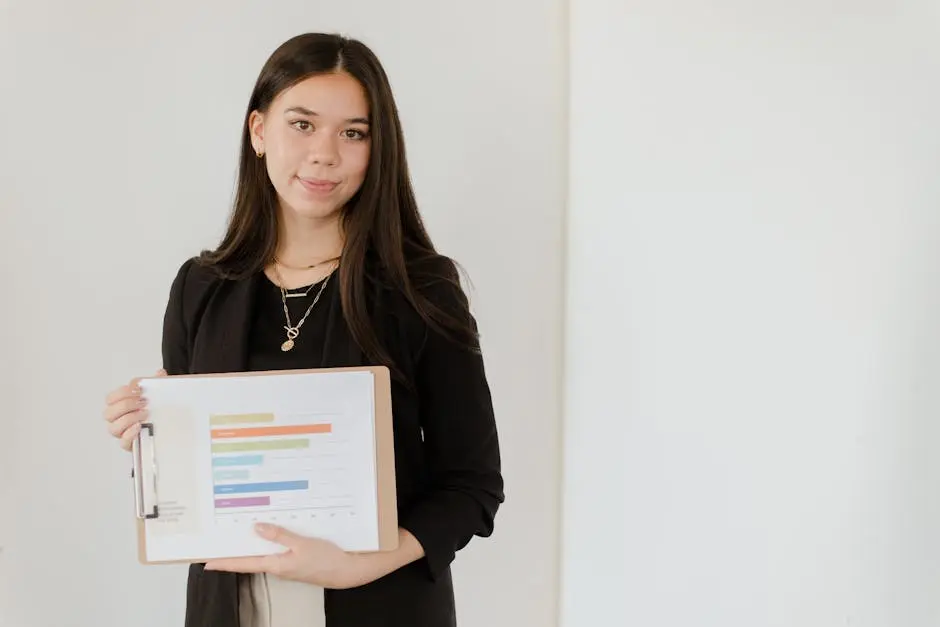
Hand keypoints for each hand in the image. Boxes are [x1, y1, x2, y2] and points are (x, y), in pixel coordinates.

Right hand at [103, 369, 165, 450]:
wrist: (169, 431)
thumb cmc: (157, 412)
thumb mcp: (159, 396)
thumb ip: (157, 384)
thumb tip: (160, 373)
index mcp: (121, 407)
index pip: (110, 399)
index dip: (121, 393)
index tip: (137, 390)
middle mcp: (119, 421)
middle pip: (108, 413)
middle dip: (125, 405)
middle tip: (142, 402)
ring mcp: (123, 433)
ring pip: (113, 428)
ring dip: (128, 418)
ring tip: (145, 414)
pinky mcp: (131, 445)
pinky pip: (123, 443)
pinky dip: (130, 434)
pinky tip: (139, 426)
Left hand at [204, 523, 373, 589]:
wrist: (346, 570)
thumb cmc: (326, 560)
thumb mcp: (302, 544)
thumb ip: (279, 535)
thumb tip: (258, 528)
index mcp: (275, 565)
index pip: (243, 564)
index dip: (224, 562)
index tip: (206, 561)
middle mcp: (277, 566)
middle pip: (249, 559)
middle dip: (233, 552)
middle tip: (216, 543)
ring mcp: (286, 564)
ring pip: (262, 554)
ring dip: (249, 546)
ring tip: (235, 536)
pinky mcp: (294, 560)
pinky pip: (275, 551)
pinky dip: (267, 543)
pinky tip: (265, 534)